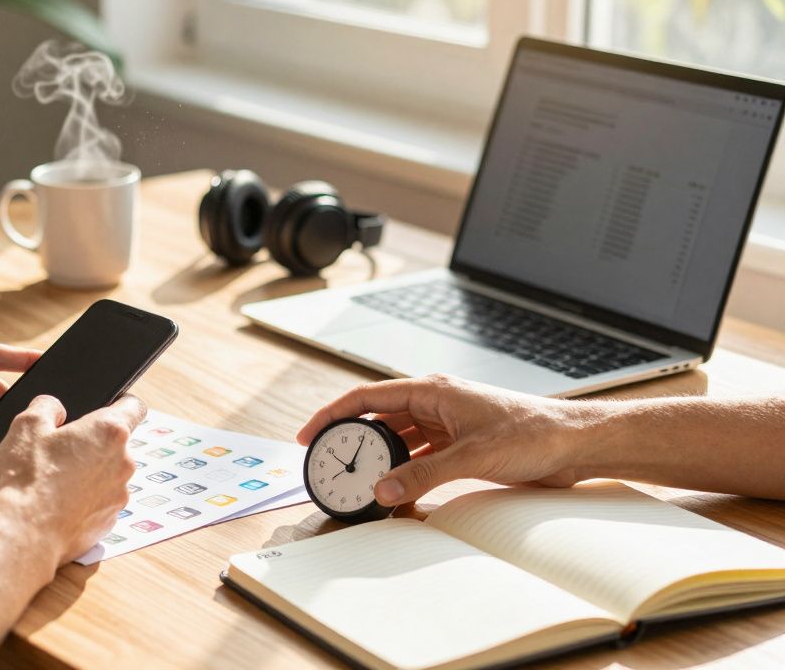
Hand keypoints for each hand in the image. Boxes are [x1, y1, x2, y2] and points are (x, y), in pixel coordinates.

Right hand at [0, 394, 145, 564]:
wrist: (25, 534)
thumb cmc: (28, 479)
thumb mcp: (27, 425)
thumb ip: (47, 406)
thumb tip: (55, 408)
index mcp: (109, 432)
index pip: (134, 406)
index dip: (121, 403)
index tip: (108, 407)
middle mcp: (123, 463)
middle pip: (115, 444)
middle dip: (92, 444)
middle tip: (59, 451)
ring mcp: (119, 494)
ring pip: (107, 474)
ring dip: (88, 473)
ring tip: (54, 481)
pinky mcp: (109, 520)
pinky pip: (100, 501)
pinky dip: (84, 500)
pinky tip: (58, 503)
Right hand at [297, 374, 605, 506]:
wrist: (575, 442)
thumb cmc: (533, 432)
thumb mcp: (471, 456)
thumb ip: (422, 474)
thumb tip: (382, 490)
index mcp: (431, 391)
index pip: (366, 398)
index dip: (333, 416)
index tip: (310, 437)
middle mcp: (435, 403)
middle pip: (378, 419)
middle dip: (352, 442)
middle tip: (331, 466)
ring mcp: (447, 424)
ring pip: (399, 441)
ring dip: (380, 461)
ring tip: (360, 483)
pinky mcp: (461, 444)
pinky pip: (420, 457)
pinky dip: (405, 473)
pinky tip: (396, 492)